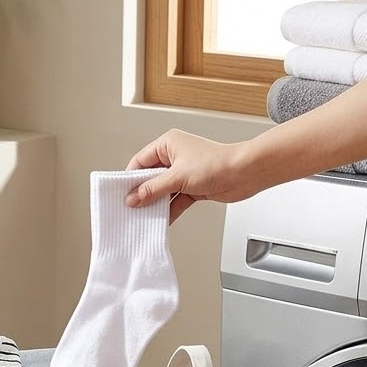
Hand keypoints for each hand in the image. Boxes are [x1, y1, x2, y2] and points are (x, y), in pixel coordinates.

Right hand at [125, 130, 257, 222]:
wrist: (243, 174)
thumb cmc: (215, 164)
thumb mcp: (176, 177)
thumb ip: (152, 189)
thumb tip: (133, 198)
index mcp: (168, 144)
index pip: (140, 161)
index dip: (130, 178)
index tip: (122, 195)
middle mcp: (174, 157)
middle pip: (150, 178)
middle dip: (142, 194)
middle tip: (131, 208)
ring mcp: (183, 173)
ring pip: (162, 191)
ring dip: (155, 204)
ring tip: (144, 218)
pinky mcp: (192, 187)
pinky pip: (174, 200)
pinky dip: (169, 210)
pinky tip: (162, 221)